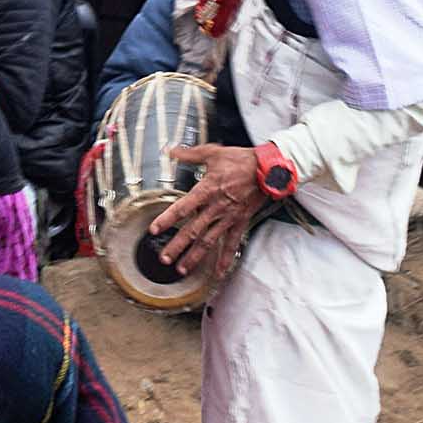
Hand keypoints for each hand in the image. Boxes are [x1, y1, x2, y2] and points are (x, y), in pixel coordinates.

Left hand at [149, 142, 268, 276]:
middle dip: (177, 246)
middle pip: (192, 230)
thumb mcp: (213, 152)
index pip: (182, 207)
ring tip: (183, 269)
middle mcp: (215, 207)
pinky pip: (231, 243)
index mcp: (207, 190)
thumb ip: (190, 154)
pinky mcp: (240, 222)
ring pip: (208, 240)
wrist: (268, 169)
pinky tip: (219, 271)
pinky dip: (226, 258)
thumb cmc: (242, 161)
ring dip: (195, 256)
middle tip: (165, 258)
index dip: (167, 219)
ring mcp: (228, 217)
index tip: (155, 229)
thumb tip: (172, 150)